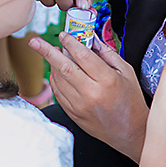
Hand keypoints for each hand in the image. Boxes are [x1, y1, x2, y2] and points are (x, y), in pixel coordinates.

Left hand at [29, 32, 148, 159]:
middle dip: (47, 51)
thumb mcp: (126, 72)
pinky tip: (57, 71)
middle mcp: (92, 93)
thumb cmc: (131, 100)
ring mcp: (80, 105)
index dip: (70, 42)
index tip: (63, 34)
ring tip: (52, 54)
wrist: (130, 132)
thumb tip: (91, 37)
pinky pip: (58, 92)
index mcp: (107, 80)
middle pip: (64, 67)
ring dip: (52, 64)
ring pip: (58, 79)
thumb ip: (107, 53)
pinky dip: (55, 79)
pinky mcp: (74, 113)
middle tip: (34, 41)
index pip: (83, 55)